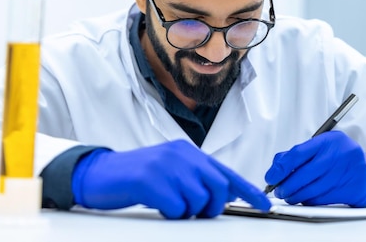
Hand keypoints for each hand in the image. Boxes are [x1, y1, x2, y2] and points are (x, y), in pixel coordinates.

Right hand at [71, 140, 270, 218]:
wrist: (100, 174)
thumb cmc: (138, 177)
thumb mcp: (171, 170)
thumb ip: (196, 178)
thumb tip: (224, 194)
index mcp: (188, 152)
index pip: (226, 173)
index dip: (249, 191)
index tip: (265, 206)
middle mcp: (181, 155)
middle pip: (218, 189)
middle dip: (211, 207)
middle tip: (192, 210)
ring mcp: (166, 166)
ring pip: (199, 201)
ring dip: (186, 212)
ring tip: (167, 203)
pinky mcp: (151, 180)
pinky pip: (177, 209)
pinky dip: (170, 214)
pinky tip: (157, 204)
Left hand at [264, 130, 365, 206]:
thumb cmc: (342, 159)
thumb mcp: (323, 148)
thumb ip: (300, 153)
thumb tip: (276, 166)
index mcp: (329, 140)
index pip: (298, 153)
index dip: (281, 167)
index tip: (271, 176)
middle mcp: (339, 154)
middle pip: (304, 174)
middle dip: (286, 185)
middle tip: (279, 190)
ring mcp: (346, 172)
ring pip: (312, 189)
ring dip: (295, 196)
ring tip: (289, 196)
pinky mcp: (351, 189)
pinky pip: (322, 199)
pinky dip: (309, 201)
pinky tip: (305, 198)